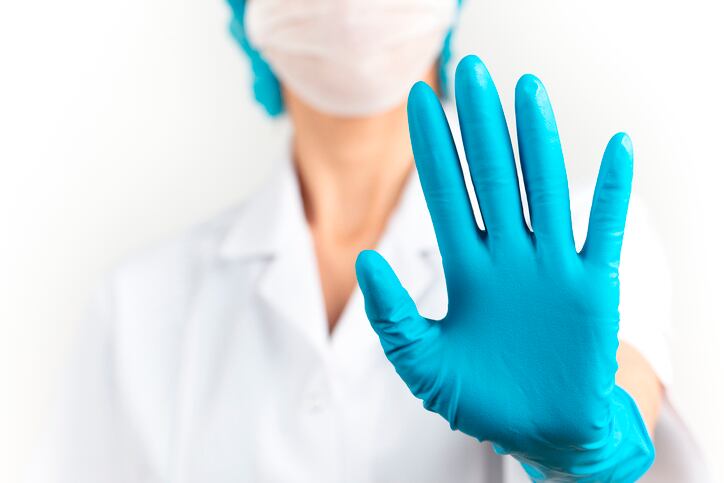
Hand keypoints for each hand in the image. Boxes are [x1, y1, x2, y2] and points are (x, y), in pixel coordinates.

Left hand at [356, 55, 653, 479]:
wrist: (540, 432)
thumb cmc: (481, 400)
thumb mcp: (422, 363)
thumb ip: (392, 315)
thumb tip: (364, 258)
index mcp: (466, 270)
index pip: (446, 195)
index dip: (433, 148)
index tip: (421, 100)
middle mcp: (507, 258)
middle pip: (493, 178)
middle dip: (481, 126)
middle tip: (473, 71)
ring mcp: (550, 268)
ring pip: (543, 191)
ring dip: (538, 141)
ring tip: (527, 90)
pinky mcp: (591, 288)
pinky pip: (602, 231)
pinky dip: (610, 193)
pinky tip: (615, 148)